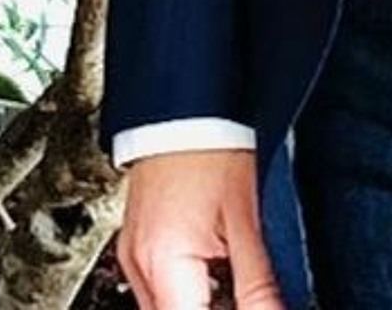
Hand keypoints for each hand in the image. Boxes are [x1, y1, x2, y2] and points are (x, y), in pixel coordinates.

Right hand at [118, 146, 285, 308]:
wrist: (181, 102)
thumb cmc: (209, 144)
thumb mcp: (245, 223)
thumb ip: (260, 290)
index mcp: (163, 263)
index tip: (254, 308)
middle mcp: (138, 266)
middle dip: (214, 309)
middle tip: (248, 296)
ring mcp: (132, 256)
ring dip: (200, 306)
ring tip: (232, 280)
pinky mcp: (135, 246)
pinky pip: (159, 293)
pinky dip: (188, 294)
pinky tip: (214, 277)